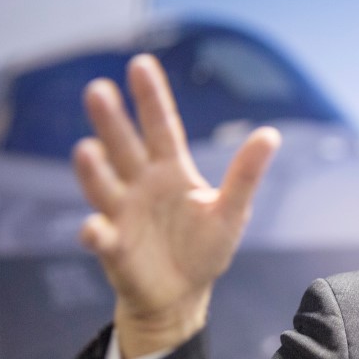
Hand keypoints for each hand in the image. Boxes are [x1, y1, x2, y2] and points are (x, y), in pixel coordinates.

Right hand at [73, 54, 280, 358]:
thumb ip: (246, 174)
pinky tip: (93, 228)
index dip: (151, 97)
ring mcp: (124, 215)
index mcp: (172, 172)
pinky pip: (102, 238)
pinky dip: (95, 233)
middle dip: (112, 121)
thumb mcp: (232, 210)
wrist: (182, 295)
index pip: (161, 127)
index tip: (140, 63)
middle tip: (98, 90)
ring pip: (105, 186)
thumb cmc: (204, 248)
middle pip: (125, 148)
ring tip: (87, 149)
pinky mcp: (115, 249)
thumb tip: (271, 134)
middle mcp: (142, 186)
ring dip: (94, 170)